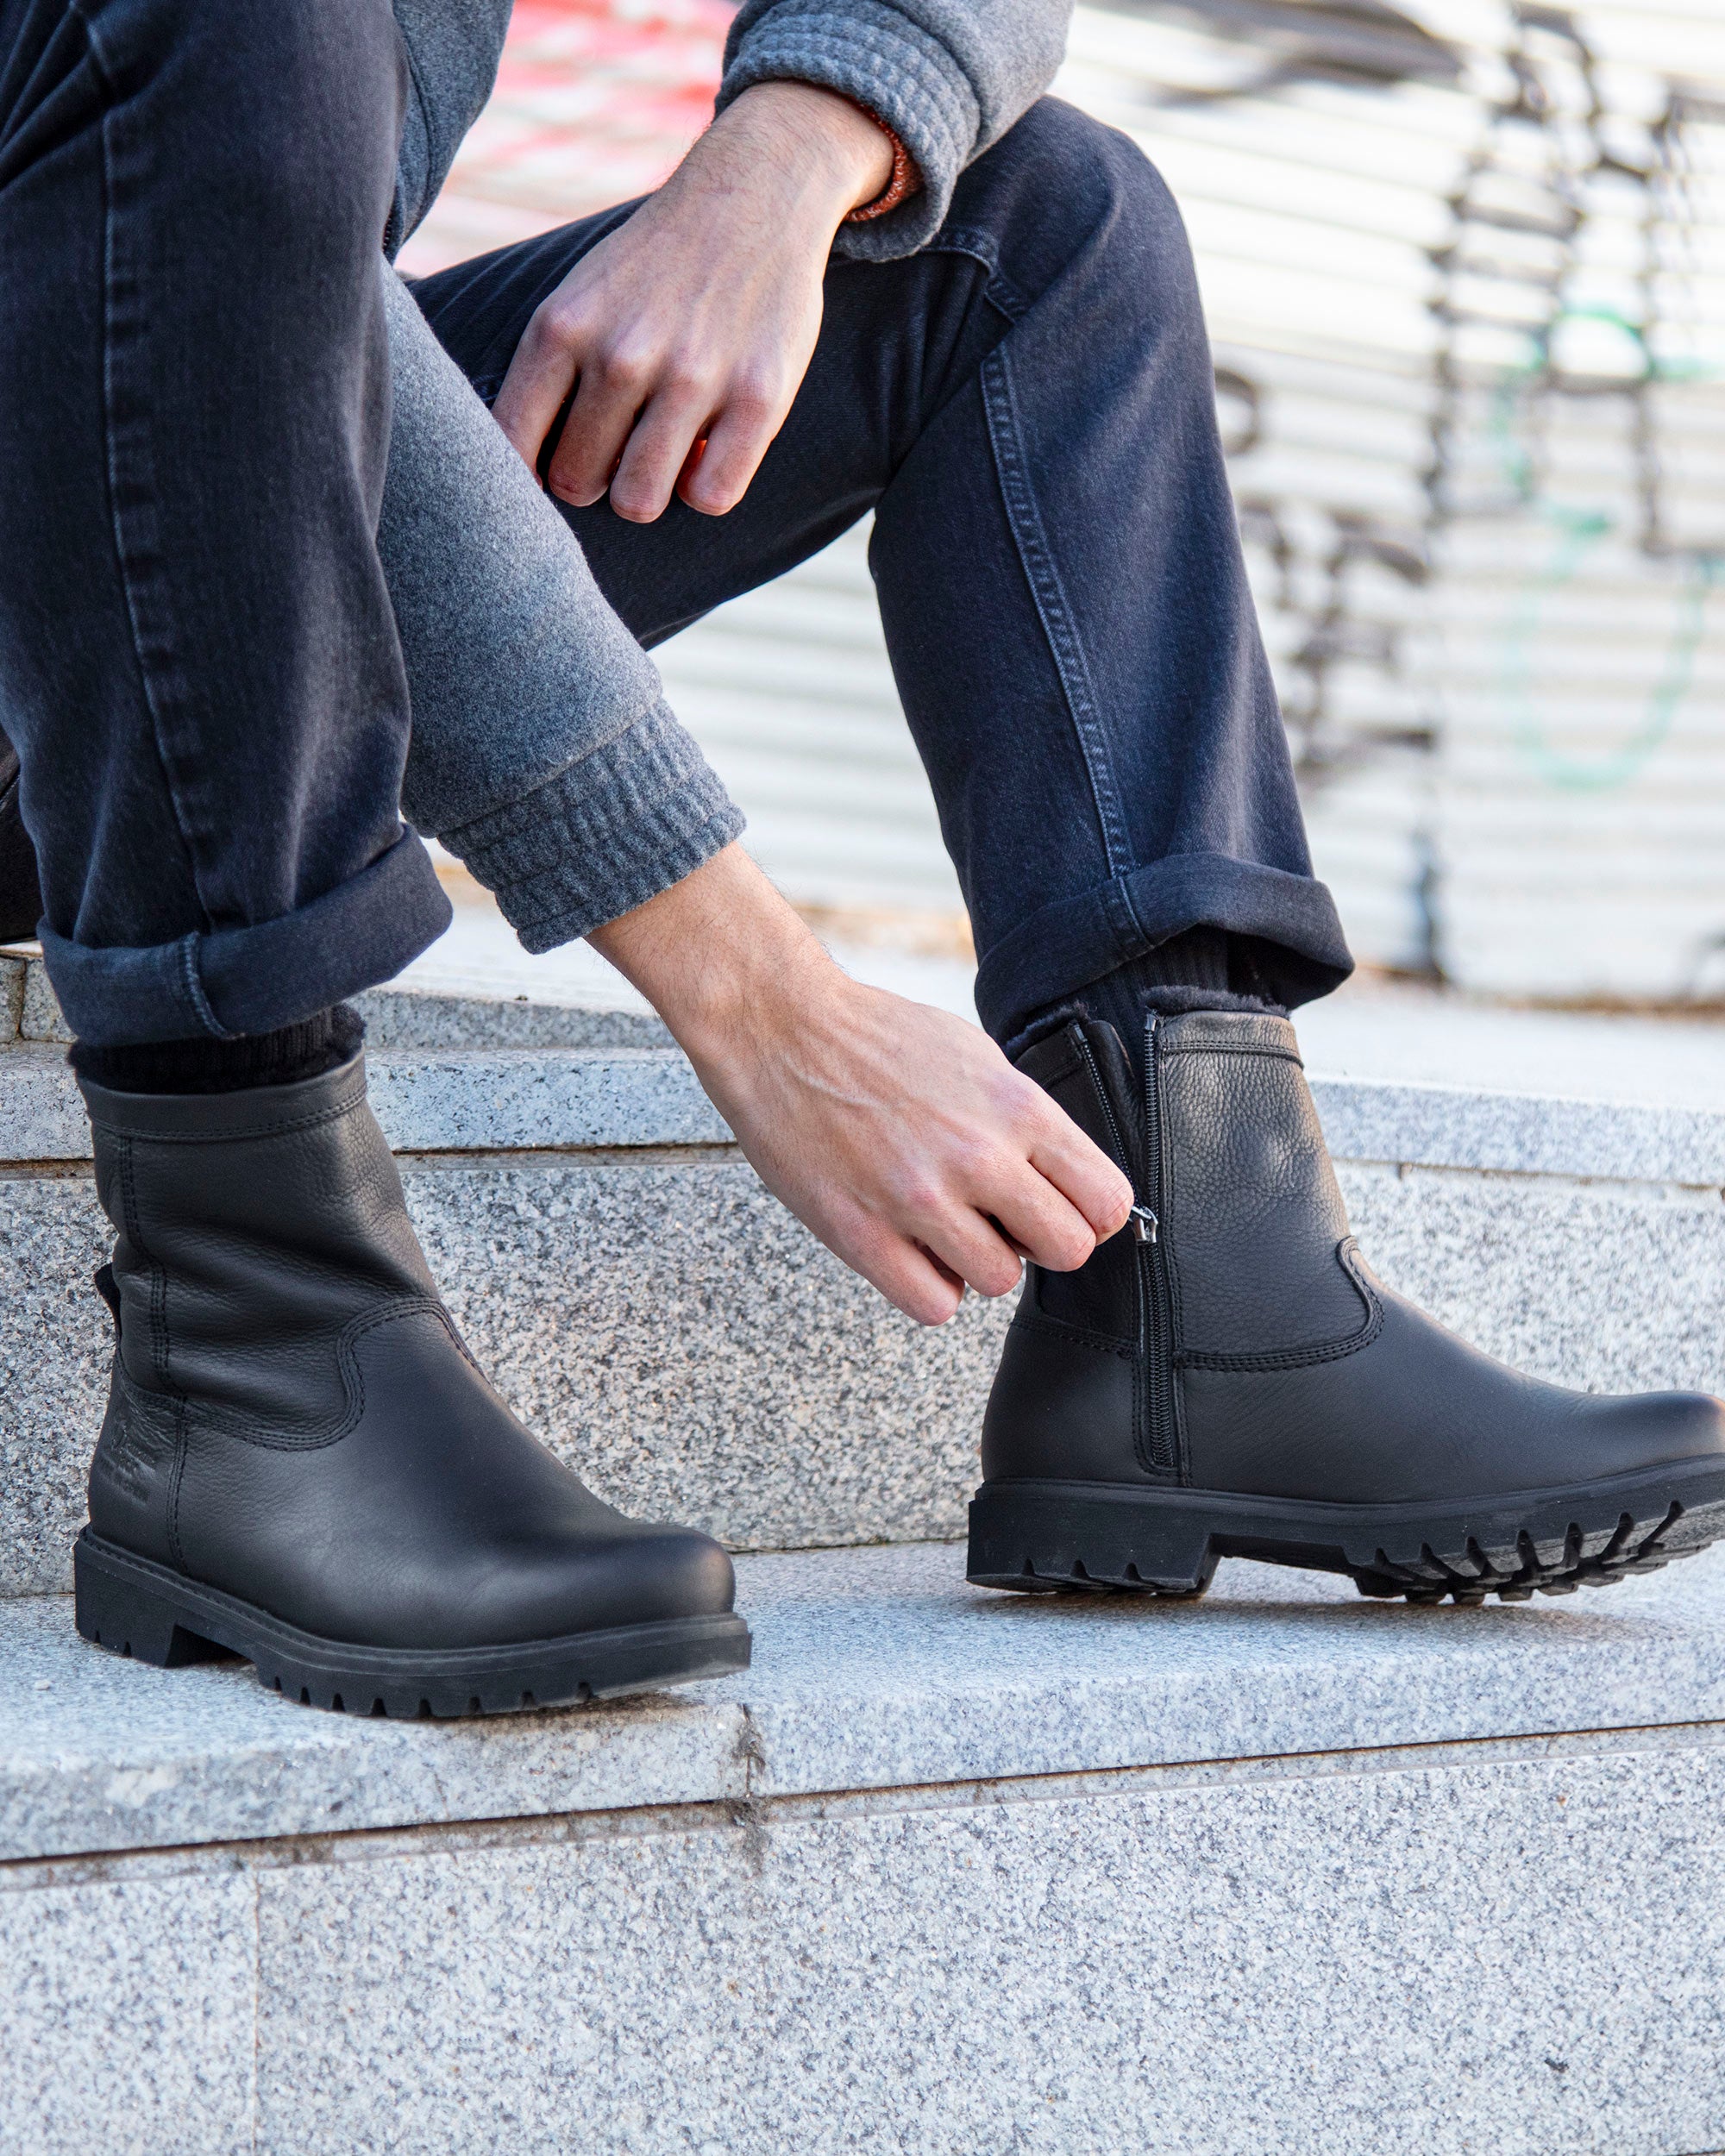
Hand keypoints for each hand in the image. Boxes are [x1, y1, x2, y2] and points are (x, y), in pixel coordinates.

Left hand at [491, 81, 892, 522]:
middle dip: (592, 479)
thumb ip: (549, 372)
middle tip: (616, 452)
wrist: (755, 195)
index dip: (527, 475)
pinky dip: (706, 489)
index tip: (548, 468)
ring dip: (647, 490)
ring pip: (640, 501)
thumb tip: (527, 475)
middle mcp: (622, 355)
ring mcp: (692, 377)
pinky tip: (709, 454)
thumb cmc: (656, 267)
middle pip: (578, 483)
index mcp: (563, 327)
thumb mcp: (580, 296)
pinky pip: (711, 497)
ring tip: (661, 457)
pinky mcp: (758, 397)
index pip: (512, 446)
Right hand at [589, 847, 1134, 1324]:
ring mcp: (917, 1198)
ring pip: (1000, 1281)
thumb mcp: (978, 1058)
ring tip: (945, 1225)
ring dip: (979, 1262)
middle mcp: (976, 1156)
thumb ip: (1027, 1121)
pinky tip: (909, 1248)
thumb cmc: (880, 1040)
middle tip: (1004, 1221)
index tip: (1060, 1209)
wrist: (781, 1030)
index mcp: (1015, 1108)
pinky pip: (933, 1305)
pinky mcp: (861, 1232)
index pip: (1106, 1201)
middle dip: (1041, 1242)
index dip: (1089, 1215)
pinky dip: (929, 1286)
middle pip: (1067, 1249)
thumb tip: (1069, 1182)